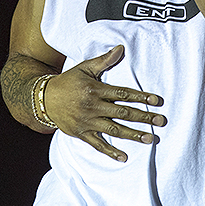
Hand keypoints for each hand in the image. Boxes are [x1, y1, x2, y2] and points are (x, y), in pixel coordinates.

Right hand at [44, 45, 165, 160]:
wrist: (44, 98)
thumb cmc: (68, 81)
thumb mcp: (84, 68)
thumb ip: (104, 60)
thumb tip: (121, 48)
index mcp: (95, 89)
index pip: (123, 93)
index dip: (141, 97)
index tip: (157, 101)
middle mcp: (92, 106)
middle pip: (123, 113)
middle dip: (143, 117)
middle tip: (161, 121)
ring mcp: (87, 121)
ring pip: (113, 130)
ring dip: (133, 135)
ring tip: (150, 138)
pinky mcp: (80, 133)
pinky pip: (97, 144)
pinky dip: (110, 152)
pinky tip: (124, 157)